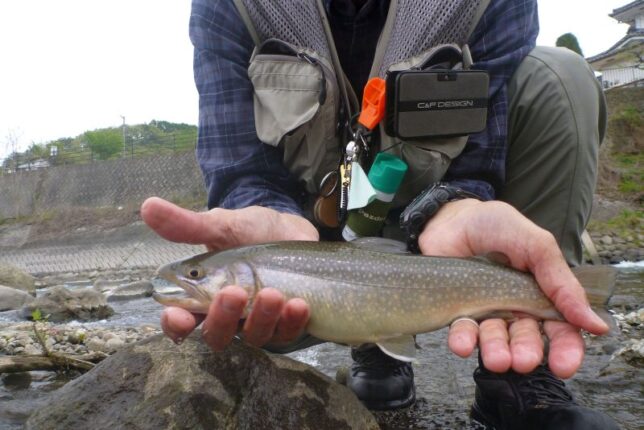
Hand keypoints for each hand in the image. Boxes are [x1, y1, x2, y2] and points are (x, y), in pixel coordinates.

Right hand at [141, 197, 317, 350]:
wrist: (291, 228)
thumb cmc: (251, 229)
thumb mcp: (221, 224)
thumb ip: (188, 224)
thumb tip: (148, 206)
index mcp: (203, 296)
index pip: (181, 322)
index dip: (176, 325)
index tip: (179, 316)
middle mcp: (229, 316)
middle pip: (217, 335)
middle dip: (223, 318)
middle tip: (234, 292)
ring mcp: (258, 322)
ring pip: (254, 337)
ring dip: (261, 318)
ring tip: (272, 293)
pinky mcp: (287, 323)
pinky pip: (288, 333)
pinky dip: (292, 322)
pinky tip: (299, 304)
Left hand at [418, 199, 607, 378]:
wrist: (453, 216)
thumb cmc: (498, 227)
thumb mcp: (536, 245)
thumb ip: (561, 281)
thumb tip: (595, 324)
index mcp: (541, 296)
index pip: (560, 331)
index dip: (565, 350)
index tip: (562, 366)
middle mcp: (515, 310)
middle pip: (527, 340)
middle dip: (526, 353)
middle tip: (522, 360)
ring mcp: (485, 312)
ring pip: (494, 340)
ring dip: (496, 352)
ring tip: (496, 359)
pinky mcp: (457, 311)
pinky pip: (462, 331)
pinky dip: (463, 340)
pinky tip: (461, 344)